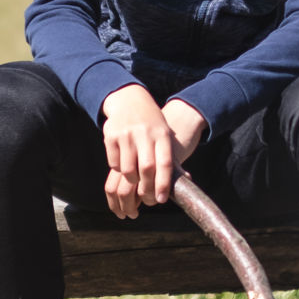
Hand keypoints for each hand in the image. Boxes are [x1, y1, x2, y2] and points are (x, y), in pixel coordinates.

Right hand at [100, 86, 203, 218]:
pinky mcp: (111, 136)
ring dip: (131, 182)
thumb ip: (171, 156)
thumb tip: (187, 180)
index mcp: (162, 134)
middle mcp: (145, 134)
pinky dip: (118, 170)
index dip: (164, 183)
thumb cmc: (152, 124)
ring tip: (135, 184)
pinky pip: (114, 163)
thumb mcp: (165, 134)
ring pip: (128, 169)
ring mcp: (127, 134)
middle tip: (147, 199)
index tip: (162, 199)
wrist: (131, 100)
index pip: (165, 163)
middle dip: (147, 188)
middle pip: (146, 169)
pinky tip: (123, 169)